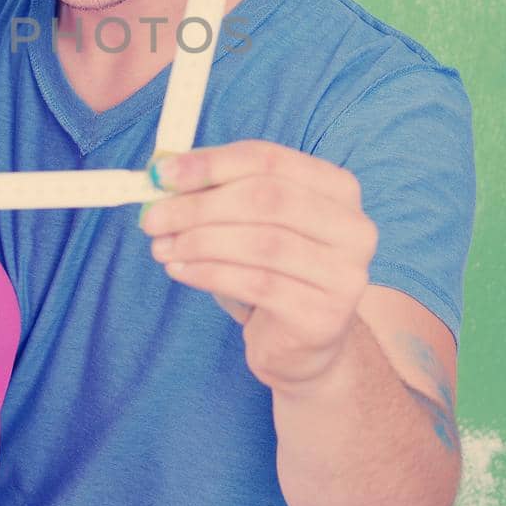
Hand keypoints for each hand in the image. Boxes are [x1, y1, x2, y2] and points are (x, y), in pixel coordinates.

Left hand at [140, 141, 378, 390]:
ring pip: (261, 244)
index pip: (269, 160)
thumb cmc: (270, 271)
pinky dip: (209, 273)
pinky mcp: (324, 316)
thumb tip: (161, 174)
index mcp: (336, 188)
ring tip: (162, 248)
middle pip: (267, 199)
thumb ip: (213, 193)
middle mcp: (353, 227)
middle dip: (200, 206)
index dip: (211, 163)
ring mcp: (345, 274)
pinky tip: (181, 271)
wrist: (300, 345)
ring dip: (200, 242)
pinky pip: (257, 284)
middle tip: (152, 218)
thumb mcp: (246, 223)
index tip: (160, 174)